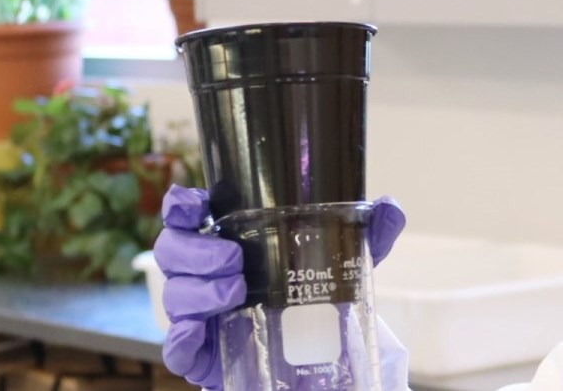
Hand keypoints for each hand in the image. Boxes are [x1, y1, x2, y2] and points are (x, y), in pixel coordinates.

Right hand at [155, 186, 406, 389]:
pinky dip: (182, 338)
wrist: (314, 359)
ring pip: (173, 295)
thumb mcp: (345, 263)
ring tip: (236, 292)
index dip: (181, 205)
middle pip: (171, 250)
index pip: (185, 214)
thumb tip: (390, 207)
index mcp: (226, 240)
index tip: (194, 204)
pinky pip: (175, 348)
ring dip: (199, 291)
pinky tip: (200, 331)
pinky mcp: (200, 354)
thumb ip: (368, 233)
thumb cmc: (314, 299)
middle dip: (196, 251)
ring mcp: (196, 313)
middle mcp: (202, 273)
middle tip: (234, 259)